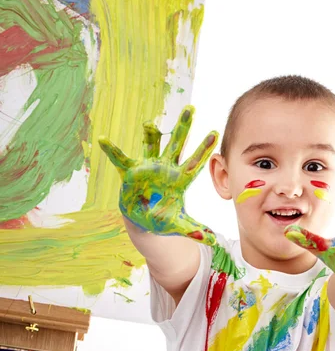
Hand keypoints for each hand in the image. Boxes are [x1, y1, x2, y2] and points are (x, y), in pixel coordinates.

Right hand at [98, 106, 217, 244]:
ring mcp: (148, 168)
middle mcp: (165, 169)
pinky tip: (103, 139)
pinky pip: (120, 160)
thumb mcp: (179, 225)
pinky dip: (112, 150)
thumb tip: (213, 241)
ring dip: (150, 134)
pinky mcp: (130, 172)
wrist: (143, 220)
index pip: (195, 162)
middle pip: (177, 145)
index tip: (215, 133)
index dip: (204, 149)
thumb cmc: (163, 218)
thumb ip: (194, 231)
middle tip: (191, 109)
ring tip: (149, 123)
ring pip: (151, 146)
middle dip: (183, 128)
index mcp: (179, 180)